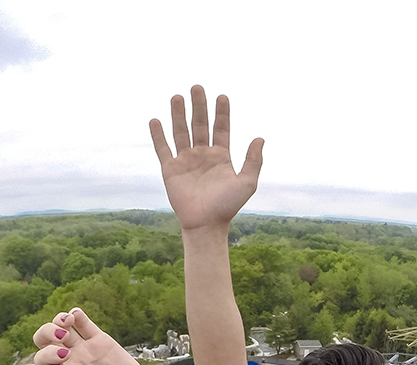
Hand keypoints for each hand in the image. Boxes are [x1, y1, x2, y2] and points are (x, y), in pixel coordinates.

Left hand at [33, 309, 162, 364]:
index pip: (42, 360)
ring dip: (59, 320)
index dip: (47, 353)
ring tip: (69, 322)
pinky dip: (77, 315)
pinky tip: (76, 314)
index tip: (65, 356)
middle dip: (47, 332)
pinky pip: (83, 323)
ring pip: (61, 328)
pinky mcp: (99, 340)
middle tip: (62, 336)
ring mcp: (83, 350)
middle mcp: (68, 363)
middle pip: (45, 340)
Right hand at [150, 85, 263, 231]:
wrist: (206, 224)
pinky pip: (163, 149)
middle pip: (200, 125)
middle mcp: (203, 155)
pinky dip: (158, 135)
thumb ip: (254, 161)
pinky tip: (155, 120)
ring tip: (177, 97)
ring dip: (179, 114)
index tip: (222, 97)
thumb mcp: (247, 183)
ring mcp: (186, 161)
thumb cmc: (228, 206)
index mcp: (221, 157)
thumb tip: (260, 138)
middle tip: (197, 87)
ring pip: (181, 132)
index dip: (222, 113)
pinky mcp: (170, 170)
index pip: (221, 128)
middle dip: (199, 106)